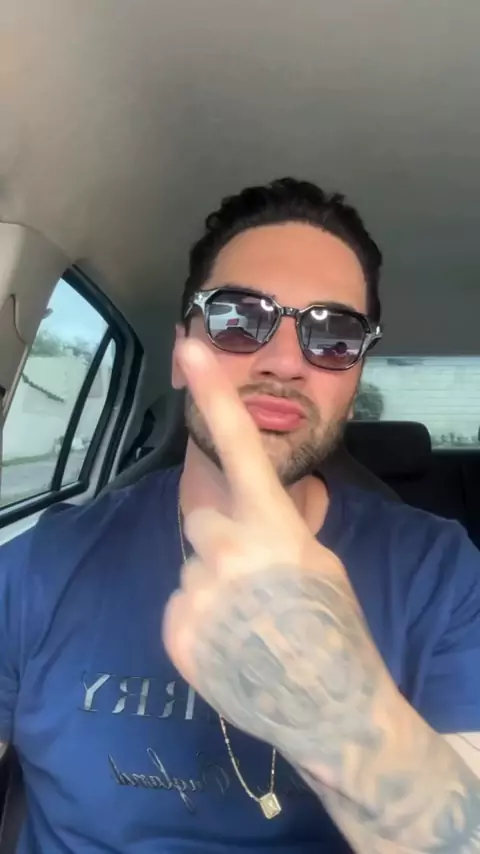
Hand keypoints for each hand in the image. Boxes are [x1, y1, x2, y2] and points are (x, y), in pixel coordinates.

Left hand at [162, 339, 376, 761]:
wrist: (329, 707)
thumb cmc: (336, 628)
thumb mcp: (323, 564)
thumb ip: (296, 520)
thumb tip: (294, 490)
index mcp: (272, 526)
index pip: (240, 448)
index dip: (213, 395)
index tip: (189, 348)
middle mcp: (228, 552)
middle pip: (202, 519)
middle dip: (224, 538)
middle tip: (255, 579)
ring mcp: (197, 594)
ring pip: (191, 564)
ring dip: (212, 581)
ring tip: (247, 619)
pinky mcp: (175, 633)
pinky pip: (180, 604)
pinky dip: (200, 618)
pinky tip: (231, 641)